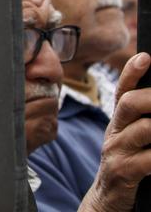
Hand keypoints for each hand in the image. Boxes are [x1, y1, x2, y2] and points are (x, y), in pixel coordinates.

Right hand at [79, 52, 150, 211]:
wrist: (107, 201)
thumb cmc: (128, 165)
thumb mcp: (131, 140)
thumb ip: (143, 121)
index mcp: (118, 121)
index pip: (122, 90)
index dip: (132, 72)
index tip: (145, 56)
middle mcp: (115, 132)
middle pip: (130, 104)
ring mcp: (117, 151)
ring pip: (143, 129)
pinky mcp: (123, 172)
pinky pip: (150, 160)